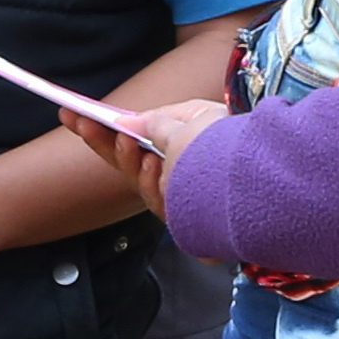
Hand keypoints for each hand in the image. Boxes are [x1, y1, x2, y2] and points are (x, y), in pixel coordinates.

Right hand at [63, 98, 225, 219]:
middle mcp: (177, 179)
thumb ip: (155, 122)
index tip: (69, 115)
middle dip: (104, 143)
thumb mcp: (191, 119)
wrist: (269, 179)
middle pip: (127, 165)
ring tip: (131, 145)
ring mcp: (183, 203)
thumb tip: (126, 122)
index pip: (127, 143)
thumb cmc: (234, 144)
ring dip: (132, 163)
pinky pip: (160, 202)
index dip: (98, 131)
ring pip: (141, 185)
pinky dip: (154, 182)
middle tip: (86, 124)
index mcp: (175, 153)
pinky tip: (154, 167)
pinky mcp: (190, 224)